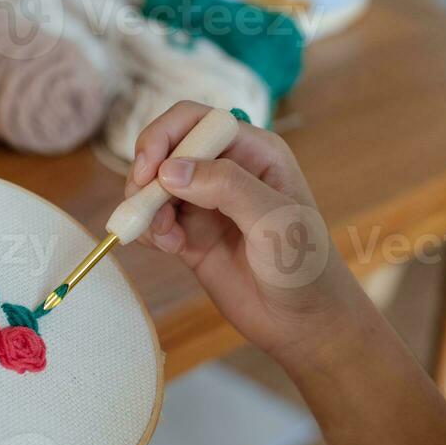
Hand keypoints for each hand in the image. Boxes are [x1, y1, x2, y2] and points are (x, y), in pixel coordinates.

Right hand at [128, 101, 357, 366]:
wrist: (303, 323)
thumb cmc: (303, 265)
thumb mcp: (273, 220)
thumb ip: (226, 187)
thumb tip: (169, 169)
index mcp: (254, 151)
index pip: (196, 121)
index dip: (165, 136)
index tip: (149, 169)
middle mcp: (226, 170)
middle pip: (166, 149)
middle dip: (147, 173)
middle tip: (142, 206)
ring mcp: (205, 203)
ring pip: (154, 186)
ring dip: (146, 207)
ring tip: (164, 237)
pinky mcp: (191, 235)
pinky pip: (154, 220)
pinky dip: (149, 230)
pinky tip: (168, 249)